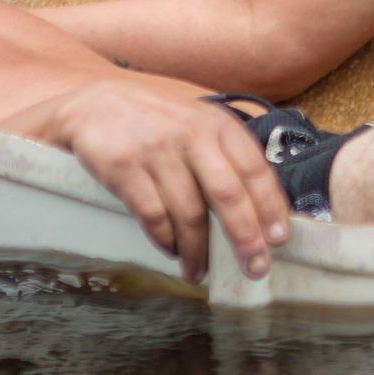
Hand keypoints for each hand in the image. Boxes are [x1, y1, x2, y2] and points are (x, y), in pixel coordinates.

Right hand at [50, 80, 292, 282]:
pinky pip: (153, 215)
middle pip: (227, 195)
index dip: (270, 207)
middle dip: (245, 238)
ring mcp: (157, 150)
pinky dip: (165, 239)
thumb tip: (263, 208)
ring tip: (200, 270)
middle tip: (254, 268)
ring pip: (189, 213)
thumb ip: (227, 155)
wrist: (94, 104)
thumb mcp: (197, 122)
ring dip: (198, 250)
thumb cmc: (156, 121)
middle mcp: (191, 134)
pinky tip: (172, 250)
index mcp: (217, 124)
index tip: (279, 239)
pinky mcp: (124, 166)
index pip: (255, 169)